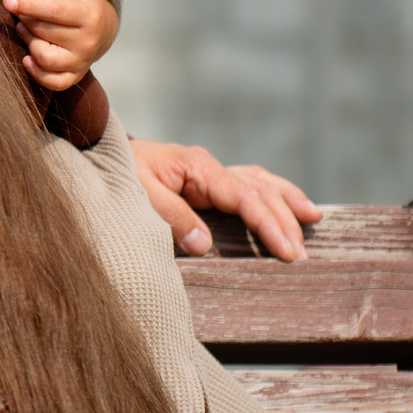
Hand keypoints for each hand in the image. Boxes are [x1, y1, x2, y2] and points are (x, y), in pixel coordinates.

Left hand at [1, 0, 118, 90]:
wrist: (105, 29)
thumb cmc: (82, 5)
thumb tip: (33, 3)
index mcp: (89, 16)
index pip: (54, 11)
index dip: (28, 6)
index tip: (8, 1)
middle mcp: (87, 41)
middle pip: (44, 32)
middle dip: (26, 20)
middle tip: (20, 14)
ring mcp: (82, 61)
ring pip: (44, 58)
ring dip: (28, 42)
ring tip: (23, 30)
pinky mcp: (76, 76)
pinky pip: (52, 82)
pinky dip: (36, 73)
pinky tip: (27, 58)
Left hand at [129, 137, 320, 260]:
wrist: (99, 156)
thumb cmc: (118, 177)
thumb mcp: (138, 196)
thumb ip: (171, 217)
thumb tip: (206, 244)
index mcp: (197, 167)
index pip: (244, 197)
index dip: (268, 225)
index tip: (288, 252)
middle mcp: (209, 166)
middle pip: (259, 192)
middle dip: (284, 223)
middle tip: (302, 256)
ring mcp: (210, 170)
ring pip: (260, 183)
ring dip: (287, 201)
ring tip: (314, 218)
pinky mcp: (206, 179)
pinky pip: (249, 183)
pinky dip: (273, 193)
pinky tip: (290, 203)